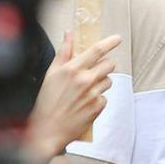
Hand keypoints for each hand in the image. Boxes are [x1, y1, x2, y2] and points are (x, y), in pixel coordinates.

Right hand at [27, 31, 120, 161]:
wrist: (47, 130)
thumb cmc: (46, 102)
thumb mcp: (51, 74)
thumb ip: (63, 52)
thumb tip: (69, 33)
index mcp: (72, 70)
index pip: (97, 50)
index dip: (110, 42)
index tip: (118, 38)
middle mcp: (85, 80)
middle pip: (110, 64)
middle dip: (104, 65)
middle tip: (93, 72)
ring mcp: (93, 93)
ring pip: (109, 80)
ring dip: (101, 82)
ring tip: (84, 91)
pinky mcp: (99, 106)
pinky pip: (105, 96)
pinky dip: (97, 98)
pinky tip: (84, 103)